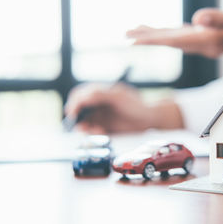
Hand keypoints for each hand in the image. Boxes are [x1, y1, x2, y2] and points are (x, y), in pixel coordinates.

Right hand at [65, 83, 183, 133]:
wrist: (150, 119)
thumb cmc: (136, 104)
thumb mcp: (118, 97)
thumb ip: (100, 94)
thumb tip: (83, 96)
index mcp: (100, 92)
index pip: (80, 94)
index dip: (74, 103)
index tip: (73, 112)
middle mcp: (98, 103)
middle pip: (79, 109)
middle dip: (77, 117)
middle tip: (80, 125)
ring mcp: (101, 115)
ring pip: (85, 121)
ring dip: (85, 126)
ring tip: (95, 129)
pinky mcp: (105, 126)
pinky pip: (93, 130)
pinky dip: (94, 132)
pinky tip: (101, 131)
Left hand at [127, 1, 222, 64]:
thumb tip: (196, 18)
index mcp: (211, 39)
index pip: (175, 39)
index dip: (153, 38)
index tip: (132, 37)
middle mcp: (207, 44)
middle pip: (171, 41)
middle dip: (148, 38)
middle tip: (126, 33)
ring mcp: (210, 42)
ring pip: (178, 39)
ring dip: (158, 35)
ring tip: (140, 31)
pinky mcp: (214, 37)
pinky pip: (188, 36)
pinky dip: (174, 33)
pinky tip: (169, 31)